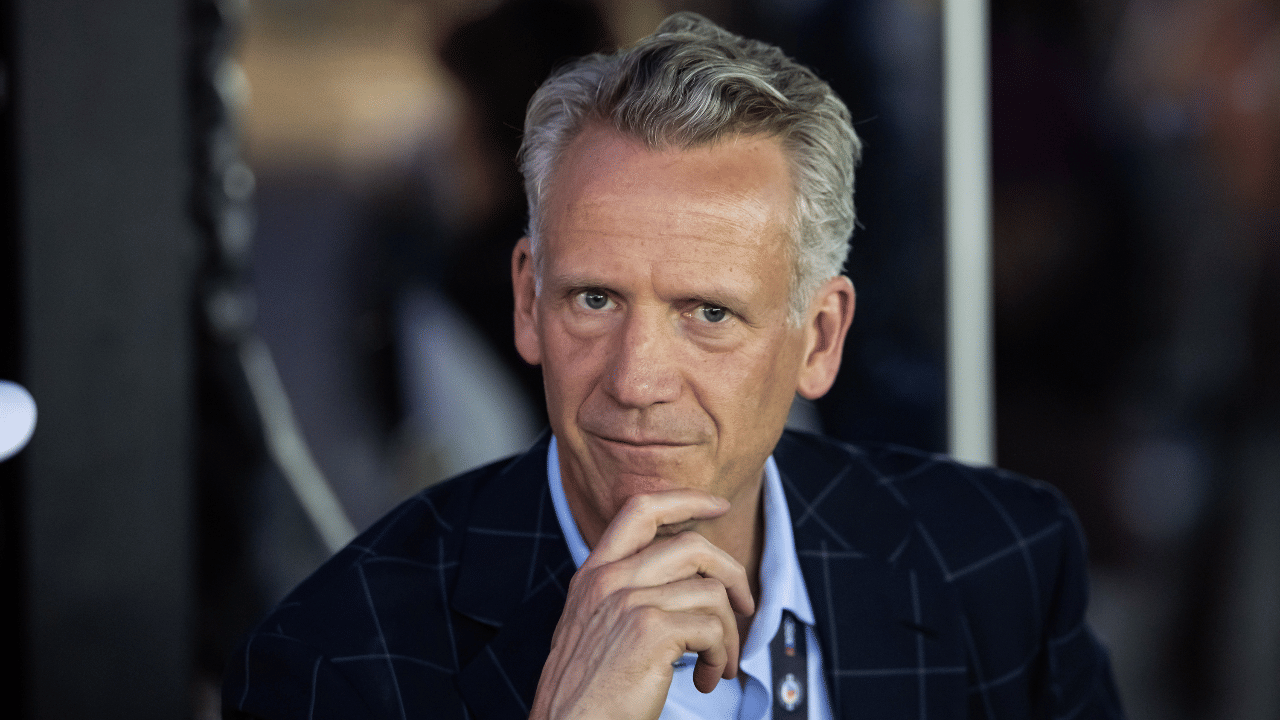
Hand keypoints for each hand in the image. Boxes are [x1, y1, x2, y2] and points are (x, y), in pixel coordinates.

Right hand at [528, 490, 755, 719]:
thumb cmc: (584, 691)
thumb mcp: (592, 627)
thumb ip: (624, 595)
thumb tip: (684, 583)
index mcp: (594, 575)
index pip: (641, 510)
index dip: (686, 500)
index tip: (718, 506)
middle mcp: (609, 580)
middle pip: (693, 545)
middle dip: (733, 574)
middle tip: (746, 606)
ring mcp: (630, 602)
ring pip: (711, 592)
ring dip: (730, 634)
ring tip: (719, 664)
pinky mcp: (651, 631)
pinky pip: (714, 628)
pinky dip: (723, 657)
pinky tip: (708, 678)